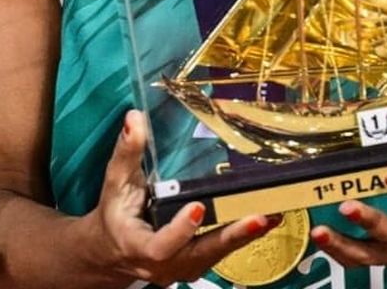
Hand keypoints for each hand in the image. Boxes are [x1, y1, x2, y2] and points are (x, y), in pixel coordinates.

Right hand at [88, 110, 276, 284]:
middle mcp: (164, 265)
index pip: (161, 245)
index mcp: (139, 246)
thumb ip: (127, 152)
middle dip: (232, 236)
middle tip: (259, 217)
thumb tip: (135, 118)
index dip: (180, 229)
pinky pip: (222, 252)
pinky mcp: (198, 264)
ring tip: (271, 214)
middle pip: (201, 253)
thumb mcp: (115, 183)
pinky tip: (266, 219)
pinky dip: (243, 236)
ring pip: (217, 254)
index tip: (198, 207)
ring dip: (244, 236)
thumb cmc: (116, 215)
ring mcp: (184, 268)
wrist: (115, 250)